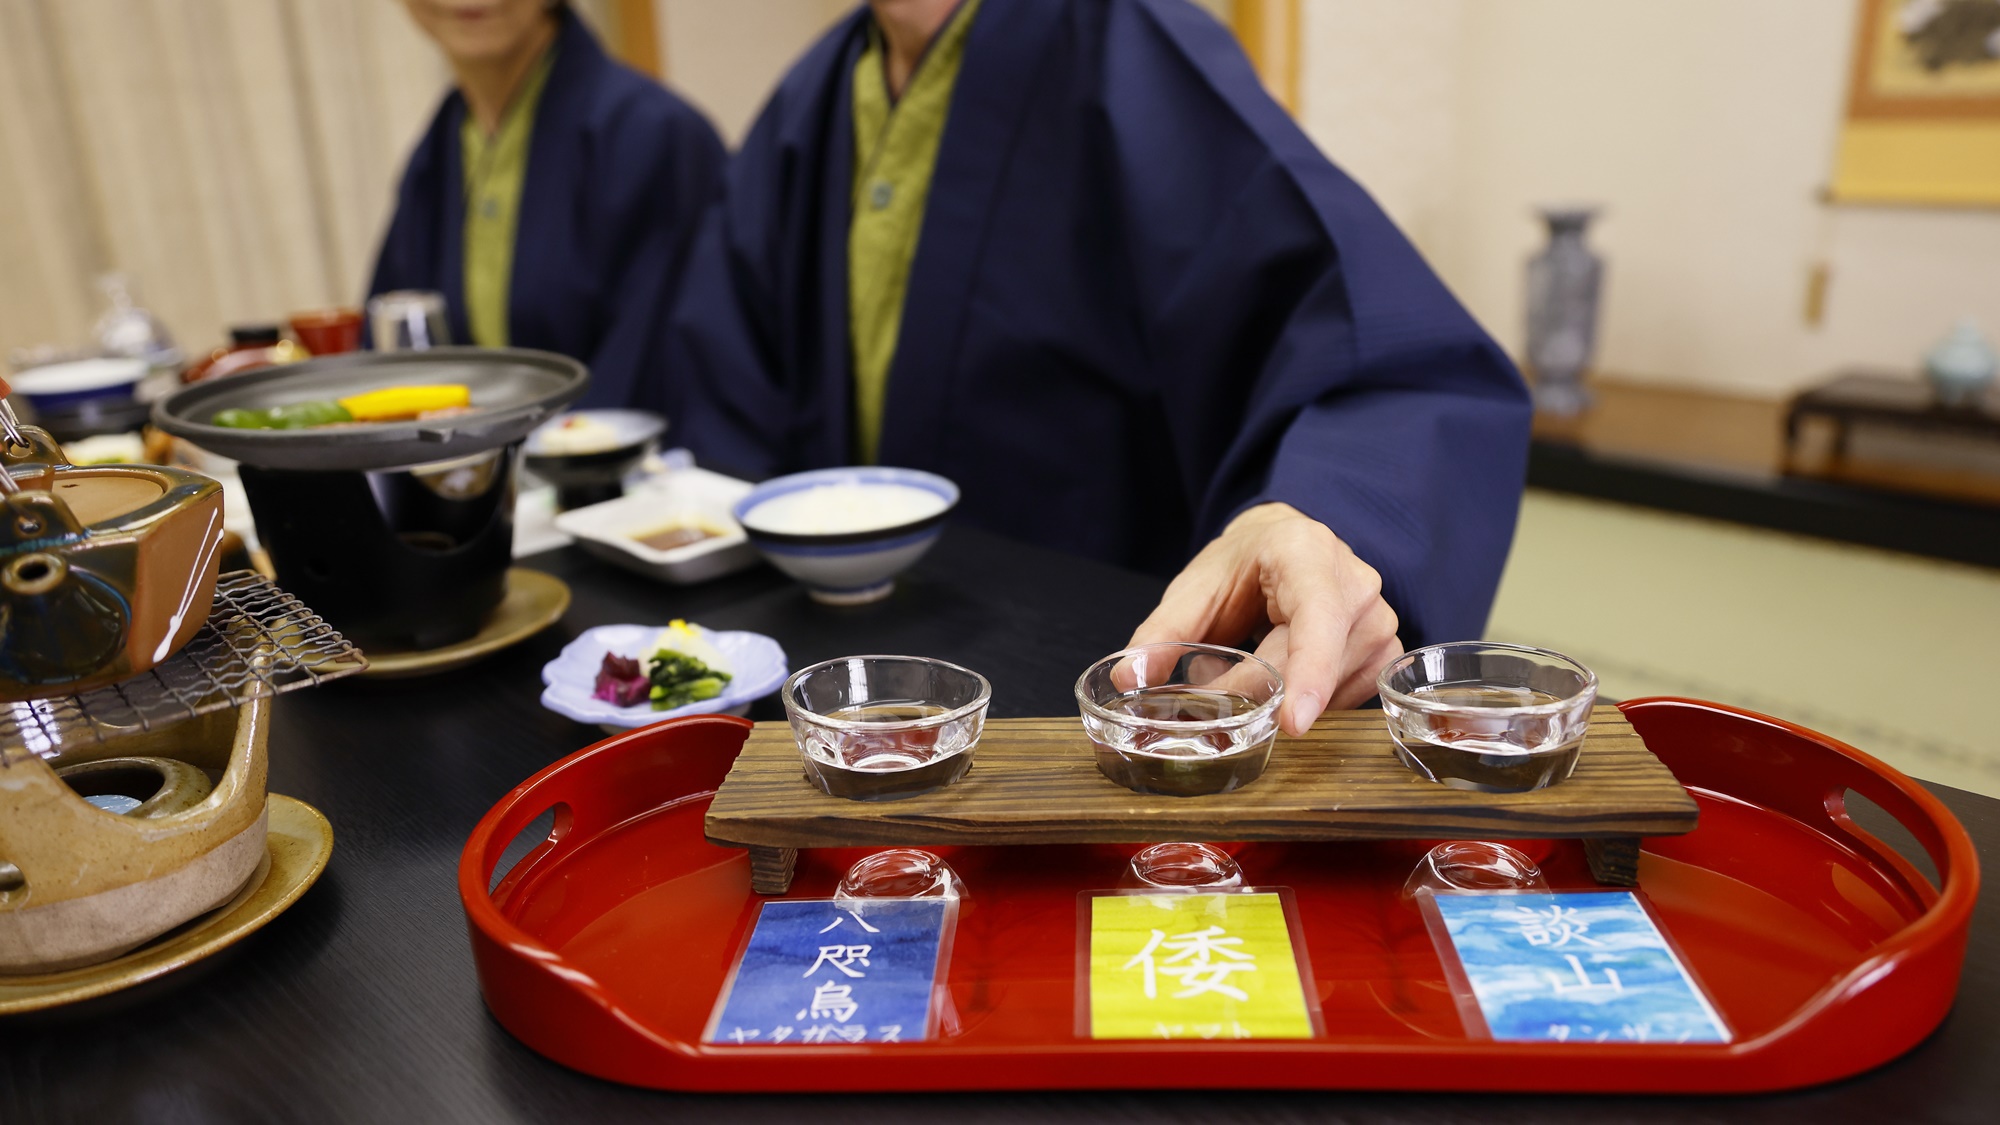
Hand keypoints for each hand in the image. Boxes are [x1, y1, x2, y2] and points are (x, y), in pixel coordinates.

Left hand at [1129, 502, 1401, 734]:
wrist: (1282, 543)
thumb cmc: (1241, 565)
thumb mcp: (1195, 587)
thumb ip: (1161, 632)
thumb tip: (1128, 677)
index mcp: (1307, 555)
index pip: (1317, 619)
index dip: (1307, 672)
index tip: (1292, 722)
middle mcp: (1355, 583)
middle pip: (1313, 662)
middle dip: (1260, 694)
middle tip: (1211, 703)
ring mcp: (1379, 617)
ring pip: (1332, 689)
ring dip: (1283, 697)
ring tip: (1251, 663)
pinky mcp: (1383, 648)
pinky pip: (1350, 697)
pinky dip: (1311, 700)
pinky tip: (1287, 679)